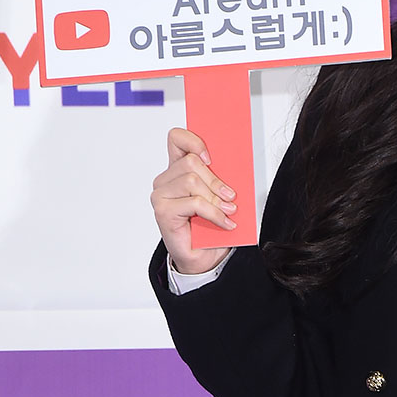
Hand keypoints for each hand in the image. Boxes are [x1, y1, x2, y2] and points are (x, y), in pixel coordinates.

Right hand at [150, 128, 236, 274]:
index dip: (194, 141)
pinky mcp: (163, 211)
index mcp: (178, 169)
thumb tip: (235, 165)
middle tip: (231, 196)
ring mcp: (161, 195)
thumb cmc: (209, 226)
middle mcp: (166, 180)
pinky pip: (194, 202)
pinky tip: (225, 222)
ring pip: (192, 181)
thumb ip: (219, 177)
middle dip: (216, 180)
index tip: (211, 157)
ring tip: (229, 210)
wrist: (203, 257)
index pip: (176, 138)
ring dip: (216, 198)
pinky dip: (214, 213)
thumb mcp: (218, 196)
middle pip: (191, 162)